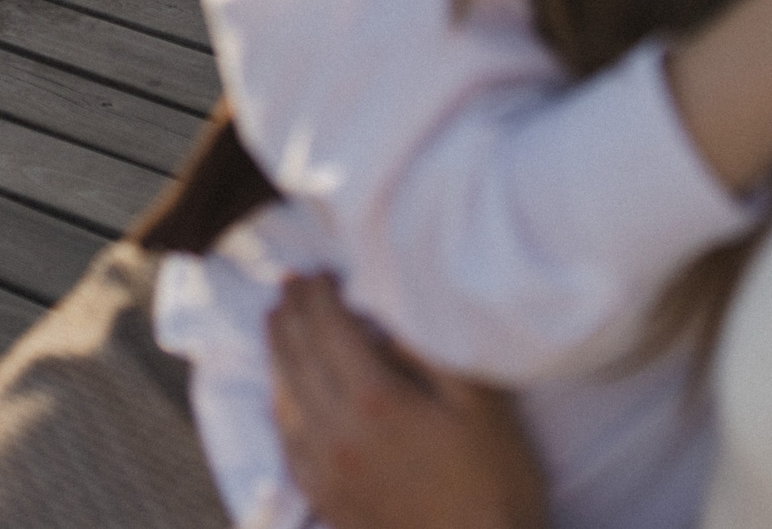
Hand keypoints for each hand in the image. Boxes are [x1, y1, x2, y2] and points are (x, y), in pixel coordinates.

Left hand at [268, 275, 548, 528]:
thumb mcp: (479, 399)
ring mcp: (324, 471)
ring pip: (283, 399)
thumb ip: (429, 348)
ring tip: (276, 322)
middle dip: (291, 314)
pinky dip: (280, 404)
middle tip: (290, 284)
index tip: (318, 272)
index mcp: (374, 401)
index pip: (328, 328)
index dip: (318, 295)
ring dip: (277, 353)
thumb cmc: (495, 477)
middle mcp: (336, 434)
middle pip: (297, 358)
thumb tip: (388, 313)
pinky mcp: (324, 499)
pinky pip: (285, 442)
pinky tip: (284, 392)